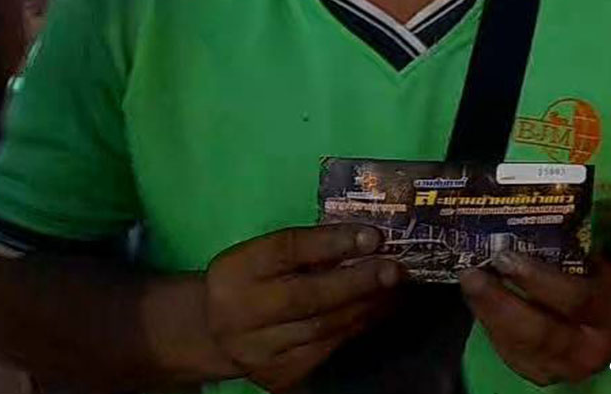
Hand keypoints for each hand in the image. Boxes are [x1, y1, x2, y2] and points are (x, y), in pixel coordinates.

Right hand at [205, 225, 402, 391]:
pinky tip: (375, 311)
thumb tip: (363, 237)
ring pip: (324, 328)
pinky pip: (327, 349)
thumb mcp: (262, 253)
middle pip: (309, 296)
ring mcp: (262, 350)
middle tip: (394, 269)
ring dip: (366, 306)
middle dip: (358, 282)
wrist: (216, 331)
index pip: (287, 250)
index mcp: (239, 269)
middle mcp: (245, 312)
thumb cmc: (249, 279)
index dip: (332, 242)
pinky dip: (356, 327)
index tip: (373, 236)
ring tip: (393, 289)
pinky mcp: (280, 375)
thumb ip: (305, 247)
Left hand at [460, 253, 610, 385]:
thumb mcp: (602, 263)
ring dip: (489, 316)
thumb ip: (567, 253)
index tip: (504, 257)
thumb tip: (518, 224)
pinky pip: (514, 357)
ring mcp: (569, 369)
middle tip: (472, 274)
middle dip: (500, 303)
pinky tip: (480, 307)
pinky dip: (493, 332)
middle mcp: (592, 349)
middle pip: (540, 333)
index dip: (536, 280)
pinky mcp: (549, 376)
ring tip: (469, 286)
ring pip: (521, 349)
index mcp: (610, 313)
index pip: (573, 300)